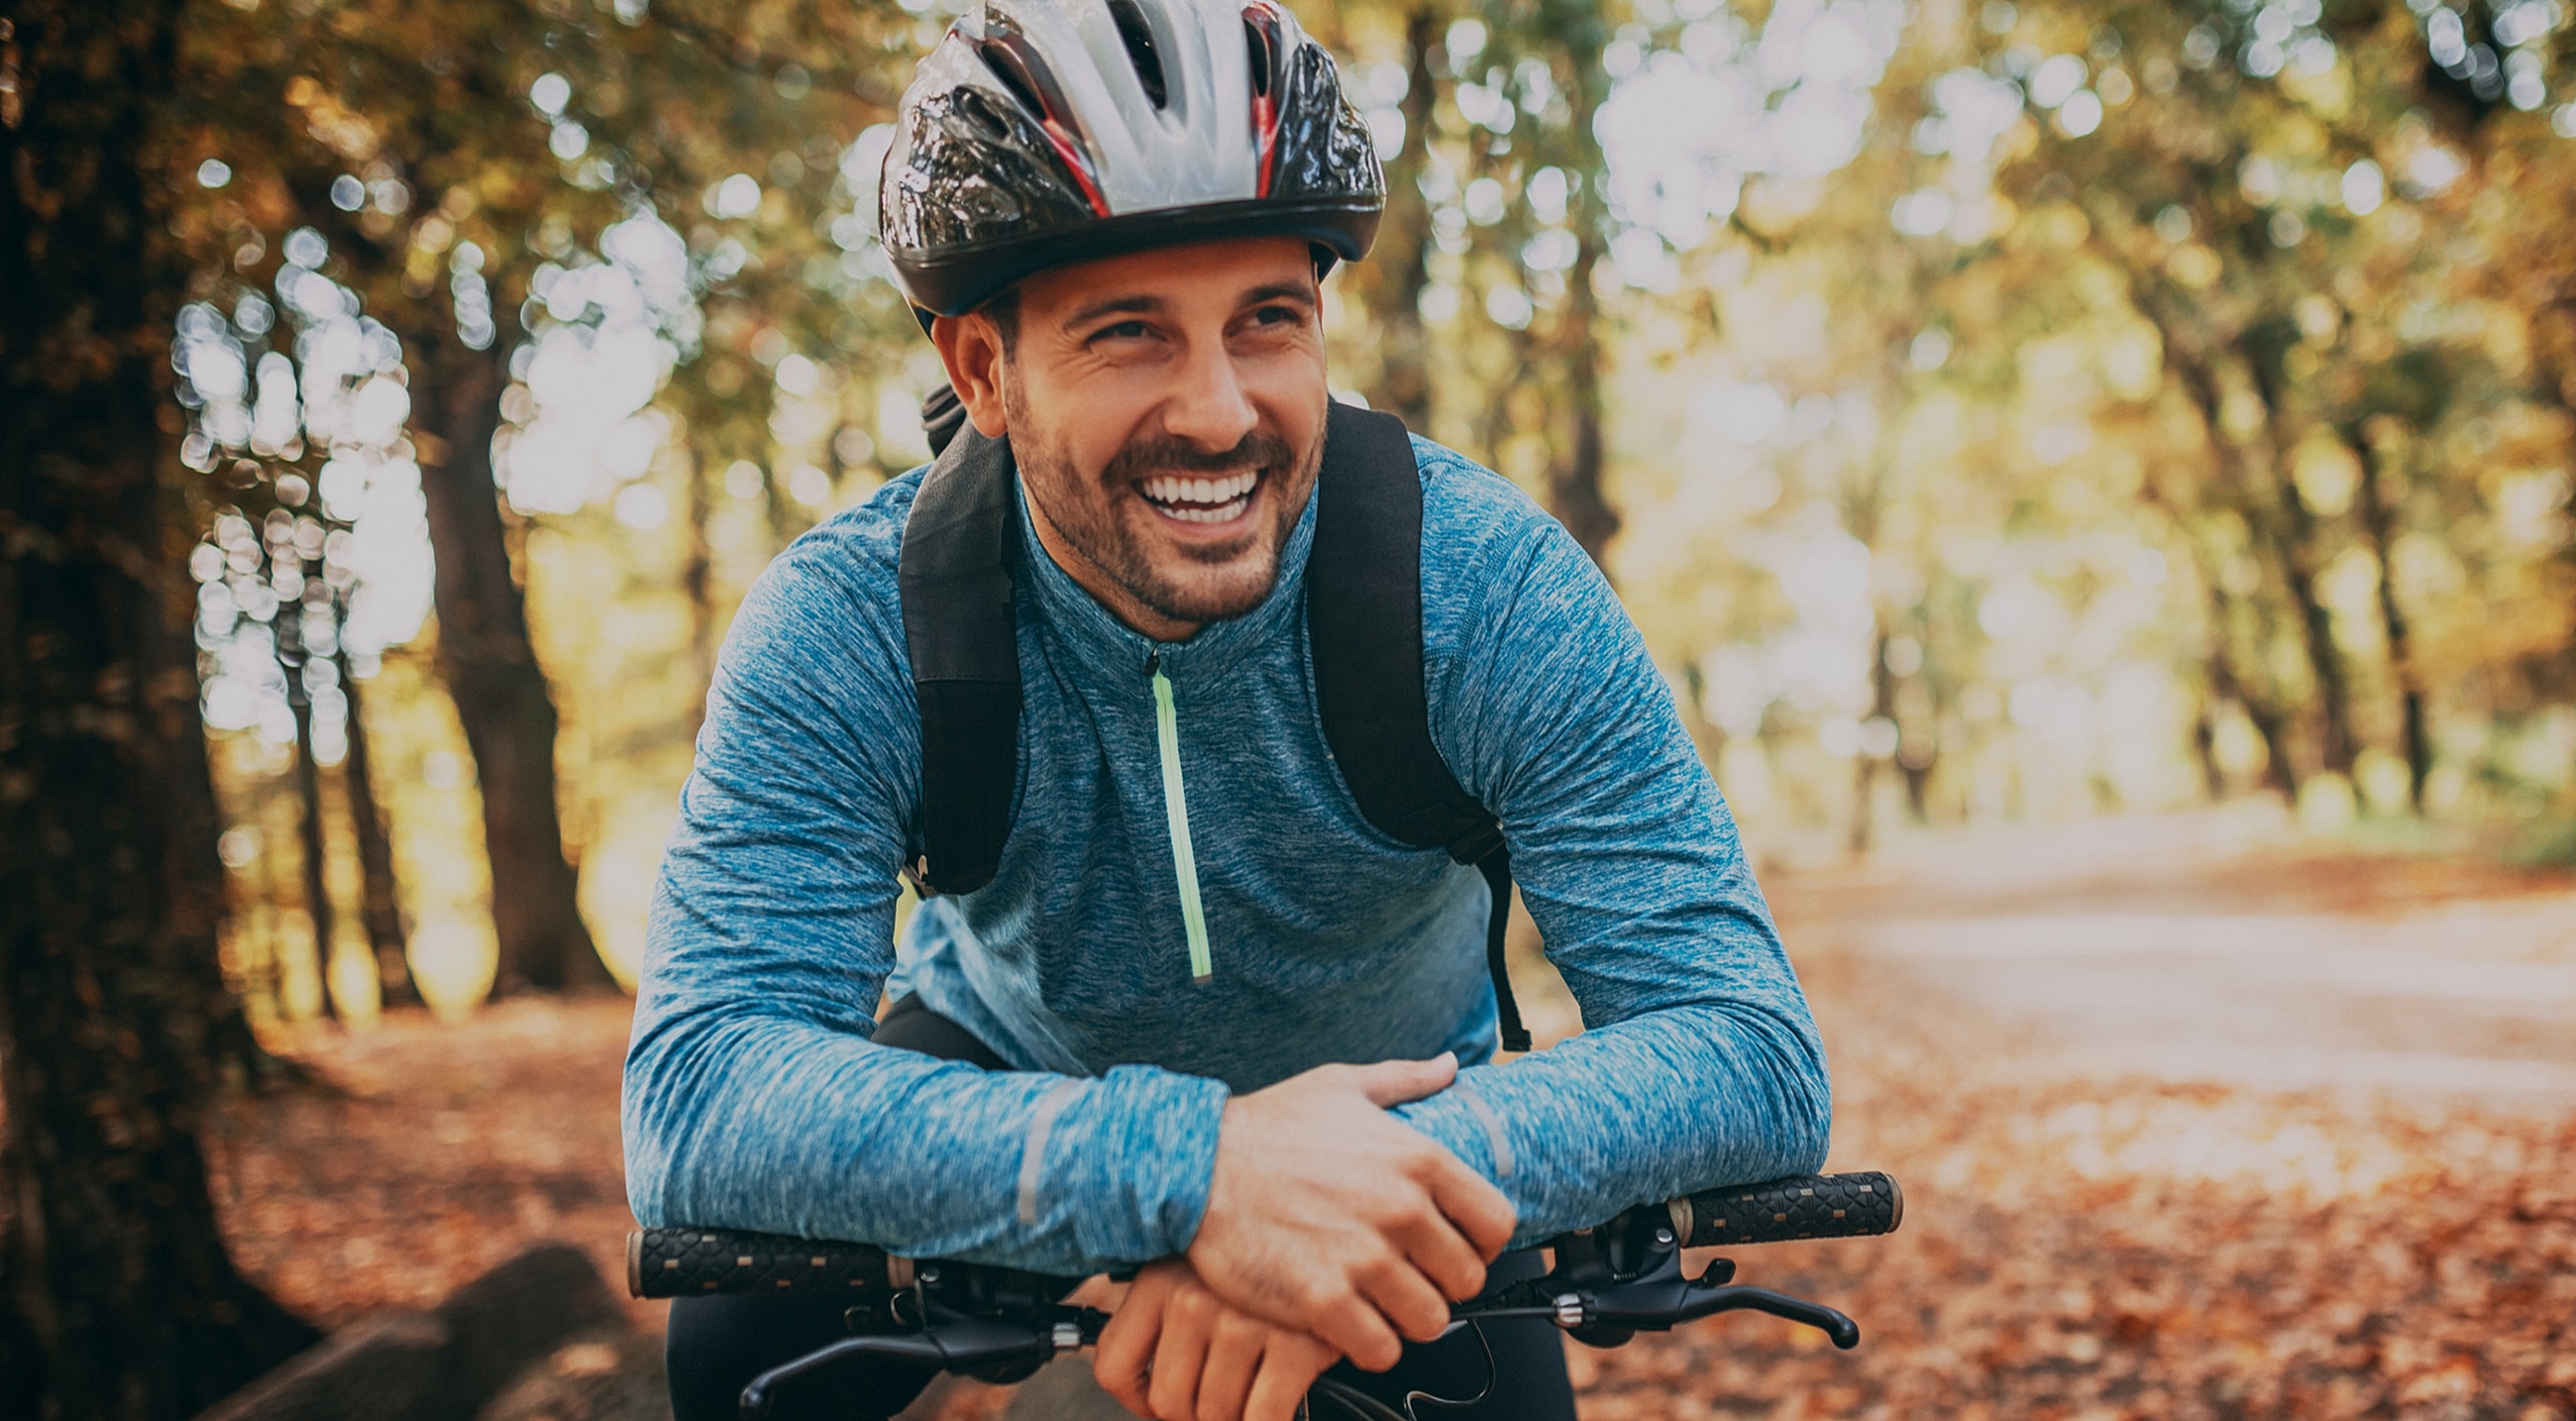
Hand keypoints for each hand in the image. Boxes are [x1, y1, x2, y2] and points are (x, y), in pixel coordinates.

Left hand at [1094, 1259, 1340, 1420]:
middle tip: (1220, 1396)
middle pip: (1168, 1403)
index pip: (1113, 1368)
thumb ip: (1156, 1313)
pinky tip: (1277, 1402)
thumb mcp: (1196, 1267)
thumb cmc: (1265, 1255)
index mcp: (1160, 1279)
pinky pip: (1263, 1418)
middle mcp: (1195, 1298)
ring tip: (1254, 1386)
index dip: (1136, 1400)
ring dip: (1236, 1416)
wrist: (1343, 1232)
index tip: (1156, 1402)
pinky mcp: (1294, 1345)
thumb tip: (1128, 1374)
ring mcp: (1244, 1322)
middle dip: (1195, 1414)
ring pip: (1216, 1415)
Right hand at [1185, 1055, 1515, 1370]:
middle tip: (1410, 1279)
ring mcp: (1365, 1259)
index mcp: (1418, 1159)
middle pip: (1467, 1279)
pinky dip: (1370, 1345)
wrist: (1195, 1166)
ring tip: (1380, 1304)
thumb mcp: (1343, 1087)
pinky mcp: (1325, 1301)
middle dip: (1443, 1285)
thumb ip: (1406, 1079)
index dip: (1482, 1244)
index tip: (1456, 1248)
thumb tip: (1448, 1065)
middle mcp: (1402, 1210)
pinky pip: (1381, 1349)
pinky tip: (1347, 1324)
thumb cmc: (1267, 1127)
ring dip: (1407, 1319)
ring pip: (1431, 1321)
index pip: (1497, 1224)